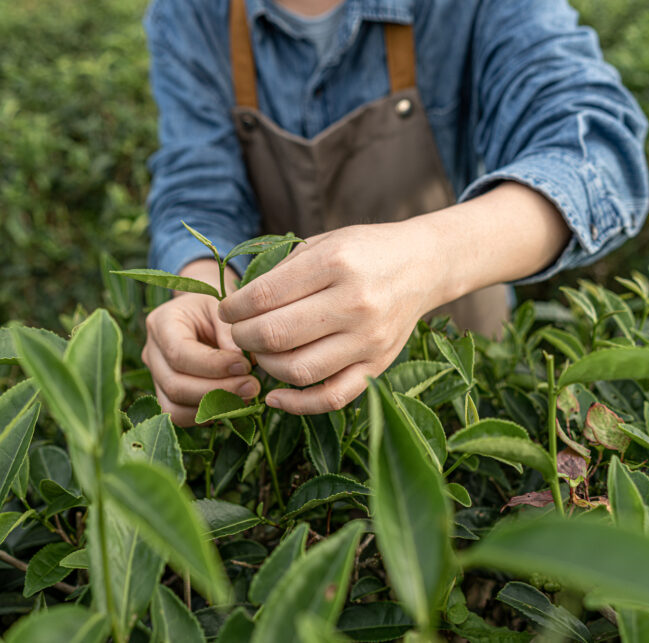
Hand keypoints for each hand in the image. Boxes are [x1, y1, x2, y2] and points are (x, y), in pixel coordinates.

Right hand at [141, 261, 259, 425]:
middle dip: (217, 391)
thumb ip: (230, 332)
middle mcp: (152, 352)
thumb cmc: (216, 305)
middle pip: (175, 385)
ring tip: (246, 396)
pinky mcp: (167, 394)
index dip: (213, 366)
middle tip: (253, 386)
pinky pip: (181, 416)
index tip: (245, 366)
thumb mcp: (225, 306)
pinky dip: (208, 415)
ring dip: (214, 408)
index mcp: (162, 323)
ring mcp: (156, 376)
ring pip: (175, 407)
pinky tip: (234, 403)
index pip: (179, 353)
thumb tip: (240, 365)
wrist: (206, 313)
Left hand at [216, 182, 570, 415]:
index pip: (265, 296)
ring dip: (266, 367)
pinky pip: (332, 397)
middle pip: (277, 335)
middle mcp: (354, 303)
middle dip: (243, 338)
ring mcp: (369, 339)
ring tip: (259, 354)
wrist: (422, 265)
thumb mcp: (322, 243)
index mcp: (335, 263)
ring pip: (298, 371)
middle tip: (237, 334)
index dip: (234, 308)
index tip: (226, 310)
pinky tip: (275, 396)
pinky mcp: (379, 365)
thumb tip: (235, 308)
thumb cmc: (363, 251)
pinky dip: (297, 405)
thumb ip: (281, 273)